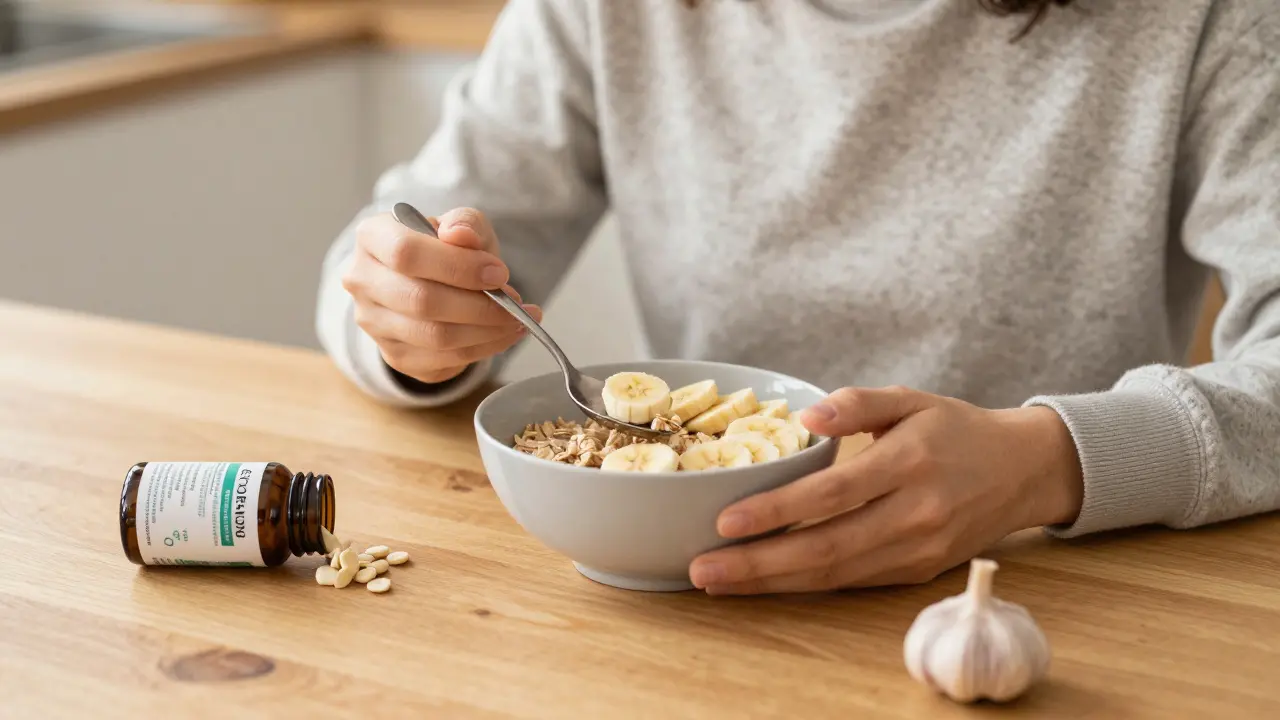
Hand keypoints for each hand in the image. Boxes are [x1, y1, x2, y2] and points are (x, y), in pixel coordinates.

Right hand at [342, 208, 541, 383]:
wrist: (430, 283)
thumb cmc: (446, 250)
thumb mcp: (460, 227)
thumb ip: (465, 224)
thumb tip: (460, 235)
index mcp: (372, 237)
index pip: (406, 253)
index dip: (458, 266)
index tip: (500, 273)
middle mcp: (362, 281)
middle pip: (421, 300)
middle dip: (479, 305)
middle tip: (516, 303)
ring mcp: (374, 323)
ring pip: (434, 336)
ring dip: (486, 331)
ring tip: (517, 320)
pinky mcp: (394, 355)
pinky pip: (443, 360)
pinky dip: (483, 349)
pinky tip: (504, 335)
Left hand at [688, 386, 1083, 594]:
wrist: (1023, 472)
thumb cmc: (956, 429)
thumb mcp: (912, 399)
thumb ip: (858, 404)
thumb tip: (805, 418)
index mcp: (909, 463)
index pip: (832, 493)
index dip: (777, 511)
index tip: (726, 521)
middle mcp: (915, 513)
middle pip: (826, 547)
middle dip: (759, 563)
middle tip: (704, 568)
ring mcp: (918, 550)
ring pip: (835, 574)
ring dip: (772, 583)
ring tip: (719, 581)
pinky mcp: (916, 572)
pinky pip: (852, 582)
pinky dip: (804, 585)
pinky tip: (764, 581)